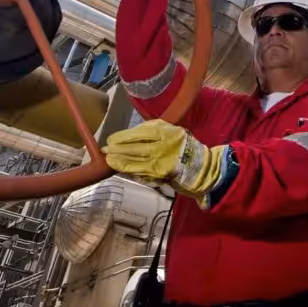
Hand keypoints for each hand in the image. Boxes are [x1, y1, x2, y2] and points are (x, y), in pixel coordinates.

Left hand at [102, 120, 223, 203]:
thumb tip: (128, 135)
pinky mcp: (160, 176)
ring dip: (120, 162)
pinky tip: (121, 168)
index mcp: (165, 131)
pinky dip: (130, 171)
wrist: (202, 166)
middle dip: (117, 149)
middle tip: (105, 150)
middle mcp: (162, 146)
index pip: (138, 133)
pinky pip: (141, 172)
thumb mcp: (171, 131)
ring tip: (109, 160)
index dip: (122, 137)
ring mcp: (161, 162)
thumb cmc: (184, 146)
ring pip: (135, 162)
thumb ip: (152, 130)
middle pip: (134, 148)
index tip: (111, 139)